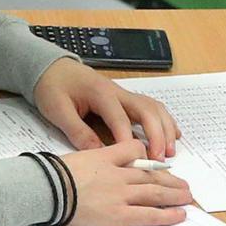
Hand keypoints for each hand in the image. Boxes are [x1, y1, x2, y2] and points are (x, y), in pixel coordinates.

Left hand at [33, 56, 183, 159]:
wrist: (52, 67)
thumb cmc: (53, 87)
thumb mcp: (58, 110)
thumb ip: (77, 131)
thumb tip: (97, 152)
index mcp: (101, 94)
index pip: (119, 118)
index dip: (127, 138)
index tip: (134, 158)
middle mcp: (118, 92)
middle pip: (147, 110)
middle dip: (156, 134)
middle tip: (159, 157)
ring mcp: (124, 94)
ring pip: (154, 108)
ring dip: (165, 128)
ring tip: (170, 150)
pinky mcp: (125, 99)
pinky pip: (151, 108)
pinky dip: (164, 121)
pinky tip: (173, 134)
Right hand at [54, 138, 195, 225]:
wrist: (46, 189)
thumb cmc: (54, 174)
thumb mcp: (77, 156)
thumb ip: (94, 156)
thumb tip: (98, 163)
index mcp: (107, 156)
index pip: (135, 150)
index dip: (148, 157)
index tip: (157, 164)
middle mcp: (118, 174)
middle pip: (151, 174)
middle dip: (170, 180)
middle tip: (184, 185)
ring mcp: (120, 194)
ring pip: (155, 192)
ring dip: (174, 195)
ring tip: (187, 198)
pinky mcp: (118, 215)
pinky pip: (148, 214)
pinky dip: (166, 215)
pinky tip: (179, 215)